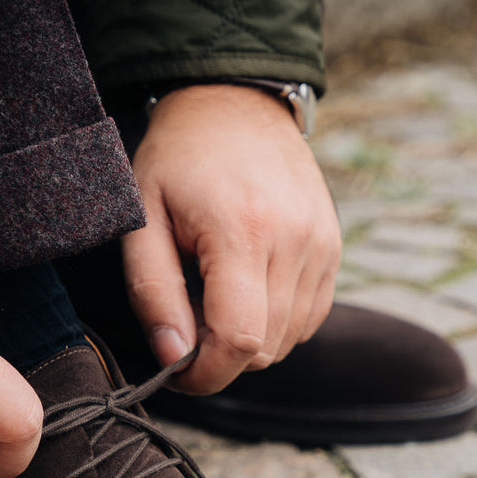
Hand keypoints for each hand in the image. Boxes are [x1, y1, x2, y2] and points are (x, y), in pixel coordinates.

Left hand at [122, 83, 340, 393]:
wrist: (234, 104)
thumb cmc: (178, 160)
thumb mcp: (143, 219)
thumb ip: (154, 292)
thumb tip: (173, 357)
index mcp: (244, 230)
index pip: (240, 338)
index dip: (207, 373)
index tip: (178, 373)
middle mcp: (296, 240)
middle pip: (266, 348)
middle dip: (221, 357)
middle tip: (186, 324)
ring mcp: (322, 245)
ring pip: (289, 340)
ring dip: (249, 339)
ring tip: (213, 296)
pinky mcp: (333, 248)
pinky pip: (308, 318)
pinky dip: (275, 321)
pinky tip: (245, 288)